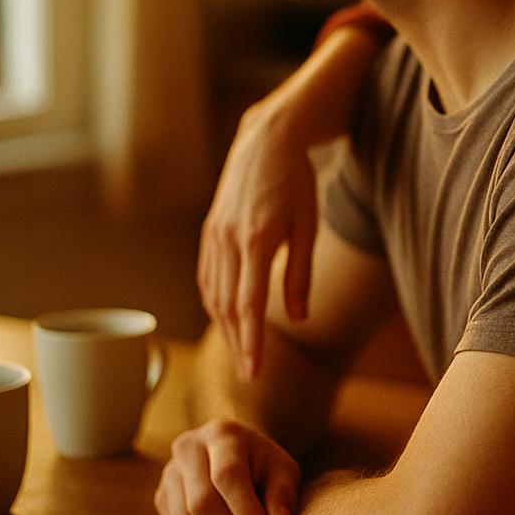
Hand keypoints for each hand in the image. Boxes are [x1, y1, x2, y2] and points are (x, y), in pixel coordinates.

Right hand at [155, 420, 299, 514]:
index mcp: (222, 434)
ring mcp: (170, 474)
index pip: (227, 476)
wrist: (234, 453)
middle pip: (202, 504)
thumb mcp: (282, 470)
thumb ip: (282, 494)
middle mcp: (188, 449)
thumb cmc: (263, 464)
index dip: (246, 512)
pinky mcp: (162, 498)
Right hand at [199, 98, 319, 382]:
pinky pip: (206, 275)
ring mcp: (213, 234)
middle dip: (238, 343)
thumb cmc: (296, 181)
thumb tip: (297, 318)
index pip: (249, 305)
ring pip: (212, 293)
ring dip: (224, 327)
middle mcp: (228, 240)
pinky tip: (225, 316)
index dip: (251, 342)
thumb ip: (300, 274)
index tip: (254, 371)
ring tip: (241, 350)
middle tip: (249, 374)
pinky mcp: (209, 229)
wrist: (267, 140)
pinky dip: (213, 301)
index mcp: (257, 240)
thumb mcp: (308, 225)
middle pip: (227, 306)